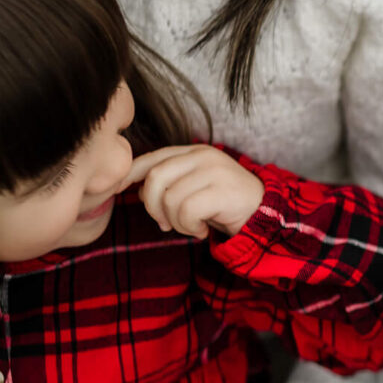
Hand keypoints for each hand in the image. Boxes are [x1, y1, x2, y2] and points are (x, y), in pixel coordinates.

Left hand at [130, 144, 265, 238]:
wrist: (265, 215)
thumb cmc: (225, 205)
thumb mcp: (194, 188)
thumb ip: (169, 182)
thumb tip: (137, 189)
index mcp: (192, 152)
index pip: (151, 158)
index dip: (129, 175)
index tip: (117, 191)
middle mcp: (202, 156)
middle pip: (155, 178)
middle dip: (153, 207)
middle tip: (165, 223)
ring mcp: (213, 171)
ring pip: (170, 198)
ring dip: (175, 222)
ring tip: (191, 227)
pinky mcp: (222, 190)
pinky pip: (187, 211)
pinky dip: (189, 227)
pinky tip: (202, 230)